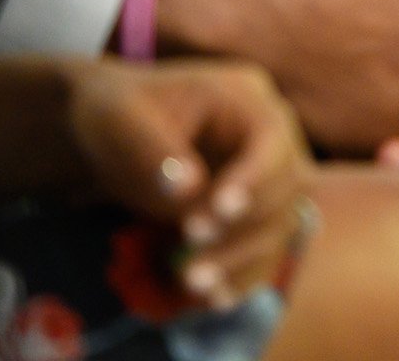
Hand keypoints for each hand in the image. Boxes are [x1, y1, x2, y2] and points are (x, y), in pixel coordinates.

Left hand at [64, 57, 313, 308]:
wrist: (112, 138)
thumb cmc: (117, 115)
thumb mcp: (122, 121)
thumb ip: (154, 152)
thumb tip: (189, 191)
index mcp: (248, 98)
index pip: (272, 141)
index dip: (255, 179)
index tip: (218, 214)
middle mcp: (271, 139)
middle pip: (286, 188)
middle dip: (243, 228)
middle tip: (190, 250)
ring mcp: (268, 180)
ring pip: (280, 226)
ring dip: (241, 261)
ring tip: (191, 283)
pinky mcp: (255, 216)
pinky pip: (265, 251)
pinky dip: (243, 277)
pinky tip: (213, 300)